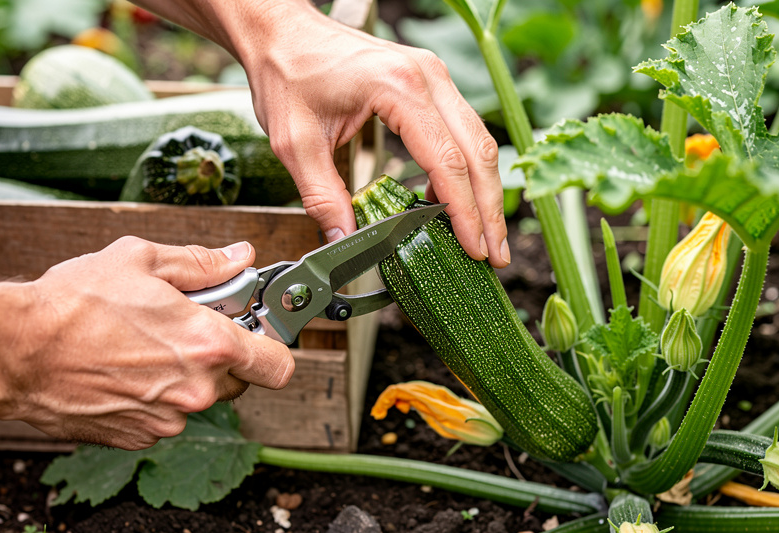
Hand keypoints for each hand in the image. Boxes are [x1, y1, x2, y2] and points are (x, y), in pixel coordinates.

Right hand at [0, 237, 294, 449]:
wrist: (13, 351)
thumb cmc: (72, 304)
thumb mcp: (142, 260)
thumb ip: (203, 263)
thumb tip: (240, 258)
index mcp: (209, 345)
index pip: (279, 364)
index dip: (273, 346)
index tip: (256, 331)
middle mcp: (196, 391)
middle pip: (238, 380)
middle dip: (221, 355)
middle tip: (185, 327)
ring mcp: (167, 420)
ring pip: (198, 399)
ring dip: (184, 377)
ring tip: (141, 346)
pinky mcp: (138, 438)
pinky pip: (163, 416)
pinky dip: (152, 397)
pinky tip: (121, 369)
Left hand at [128, 0, 509, 266]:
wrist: (283, 31)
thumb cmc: (288, 73)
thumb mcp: (295, 144)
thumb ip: (322, 197)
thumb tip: (345, 243)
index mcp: (398, 87)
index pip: (447, 160)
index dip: (464, 212)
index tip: (474, 248)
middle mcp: (428, 76)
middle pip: (477, 152)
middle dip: (489, 210)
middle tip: (495, 256)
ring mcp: (434, 75)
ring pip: (478, 140)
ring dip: (485, 192)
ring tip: (487, 237)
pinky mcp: (431, 82)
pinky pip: (462, 130)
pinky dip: (467, 169)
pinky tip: (457, 204)